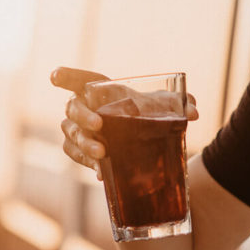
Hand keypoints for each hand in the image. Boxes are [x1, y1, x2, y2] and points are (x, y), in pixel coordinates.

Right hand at [50, 67, 198, 177]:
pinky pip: (74, 154)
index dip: (66, 76)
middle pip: (72, 108)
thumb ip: (179, 105)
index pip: (80, 79)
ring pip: (71, 133)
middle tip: (99, 124)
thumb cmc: (148, 112)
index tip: (55, 76)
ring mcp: (78, 128)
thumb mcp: (164, 107)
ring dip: (84, 144)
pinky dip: (86, 163)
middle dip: (82, 115)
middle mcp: (85, 106)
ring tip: (102, 154)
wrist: (143, 137)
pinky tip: (102, 172)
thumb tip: (194, 112)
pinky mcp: (78, 149)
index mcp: (102, 90)